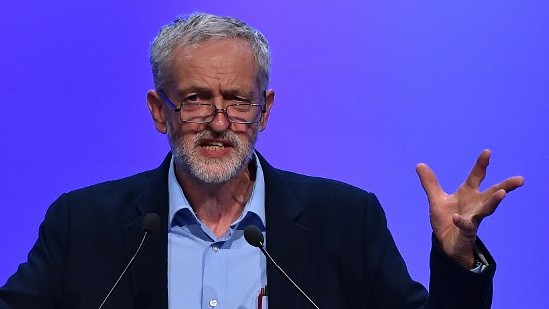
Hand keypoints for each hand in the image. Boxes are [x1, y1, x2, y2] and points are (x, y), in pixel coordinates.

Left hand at [416, 150, 523, 267]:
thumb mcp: (436, 199)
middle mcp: (475, 204)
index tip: (487, 152)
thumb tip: (419, 165)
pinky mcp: (466, 232)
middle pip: (492, 193)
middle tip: (519, 179)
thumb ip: (430, 183)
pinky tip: (457, 217)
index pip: (476, 176)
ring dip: (494, 201)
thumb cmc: (446, 220)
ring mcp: (473, 218)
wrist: (445, 244)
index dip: (481, 164)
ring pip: (487, 209)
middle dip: (505, 186)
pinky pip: (465, 226)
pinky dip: (461, 221)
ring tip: (502, 194)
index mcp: (467, 194)